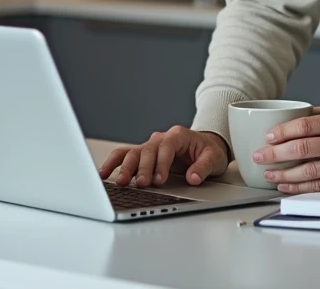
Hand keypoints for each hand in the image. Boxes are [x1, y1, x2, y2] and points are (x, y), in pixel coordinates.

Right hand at [98, 126, 229, 187]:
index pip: (166, 147)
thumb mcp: (214, 158)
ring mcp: (150, 146)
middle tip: (141, 184)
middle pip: (147, 150)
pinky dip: (114, 163)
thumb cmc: (209, 151)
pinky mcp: (143, 155)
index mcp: (178, 135)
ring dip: (125, 167)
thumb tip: (193, 178)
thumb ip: (203, 167)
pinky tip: (104, 173)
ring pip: (133, 152)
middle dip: (142, 168)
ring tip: (120, 182)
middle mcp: (161, 139)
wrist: (205, 146)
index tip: (159, 179)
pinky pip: (125, 156)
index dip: (161, 163)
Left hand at [252, 103, 319, 193]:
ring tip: (267, 173)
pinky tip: (285, 184)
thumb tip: (288, 119)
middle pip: (301, 149)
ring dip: (283, 173)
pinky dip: (299, 186)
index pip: (303, 126)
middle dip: (274, 154)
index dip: (281, 132)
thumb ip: (317, 114)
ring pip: (307, 171)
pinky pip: (319, 185)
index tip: (267, 137)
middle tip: (258, 156)